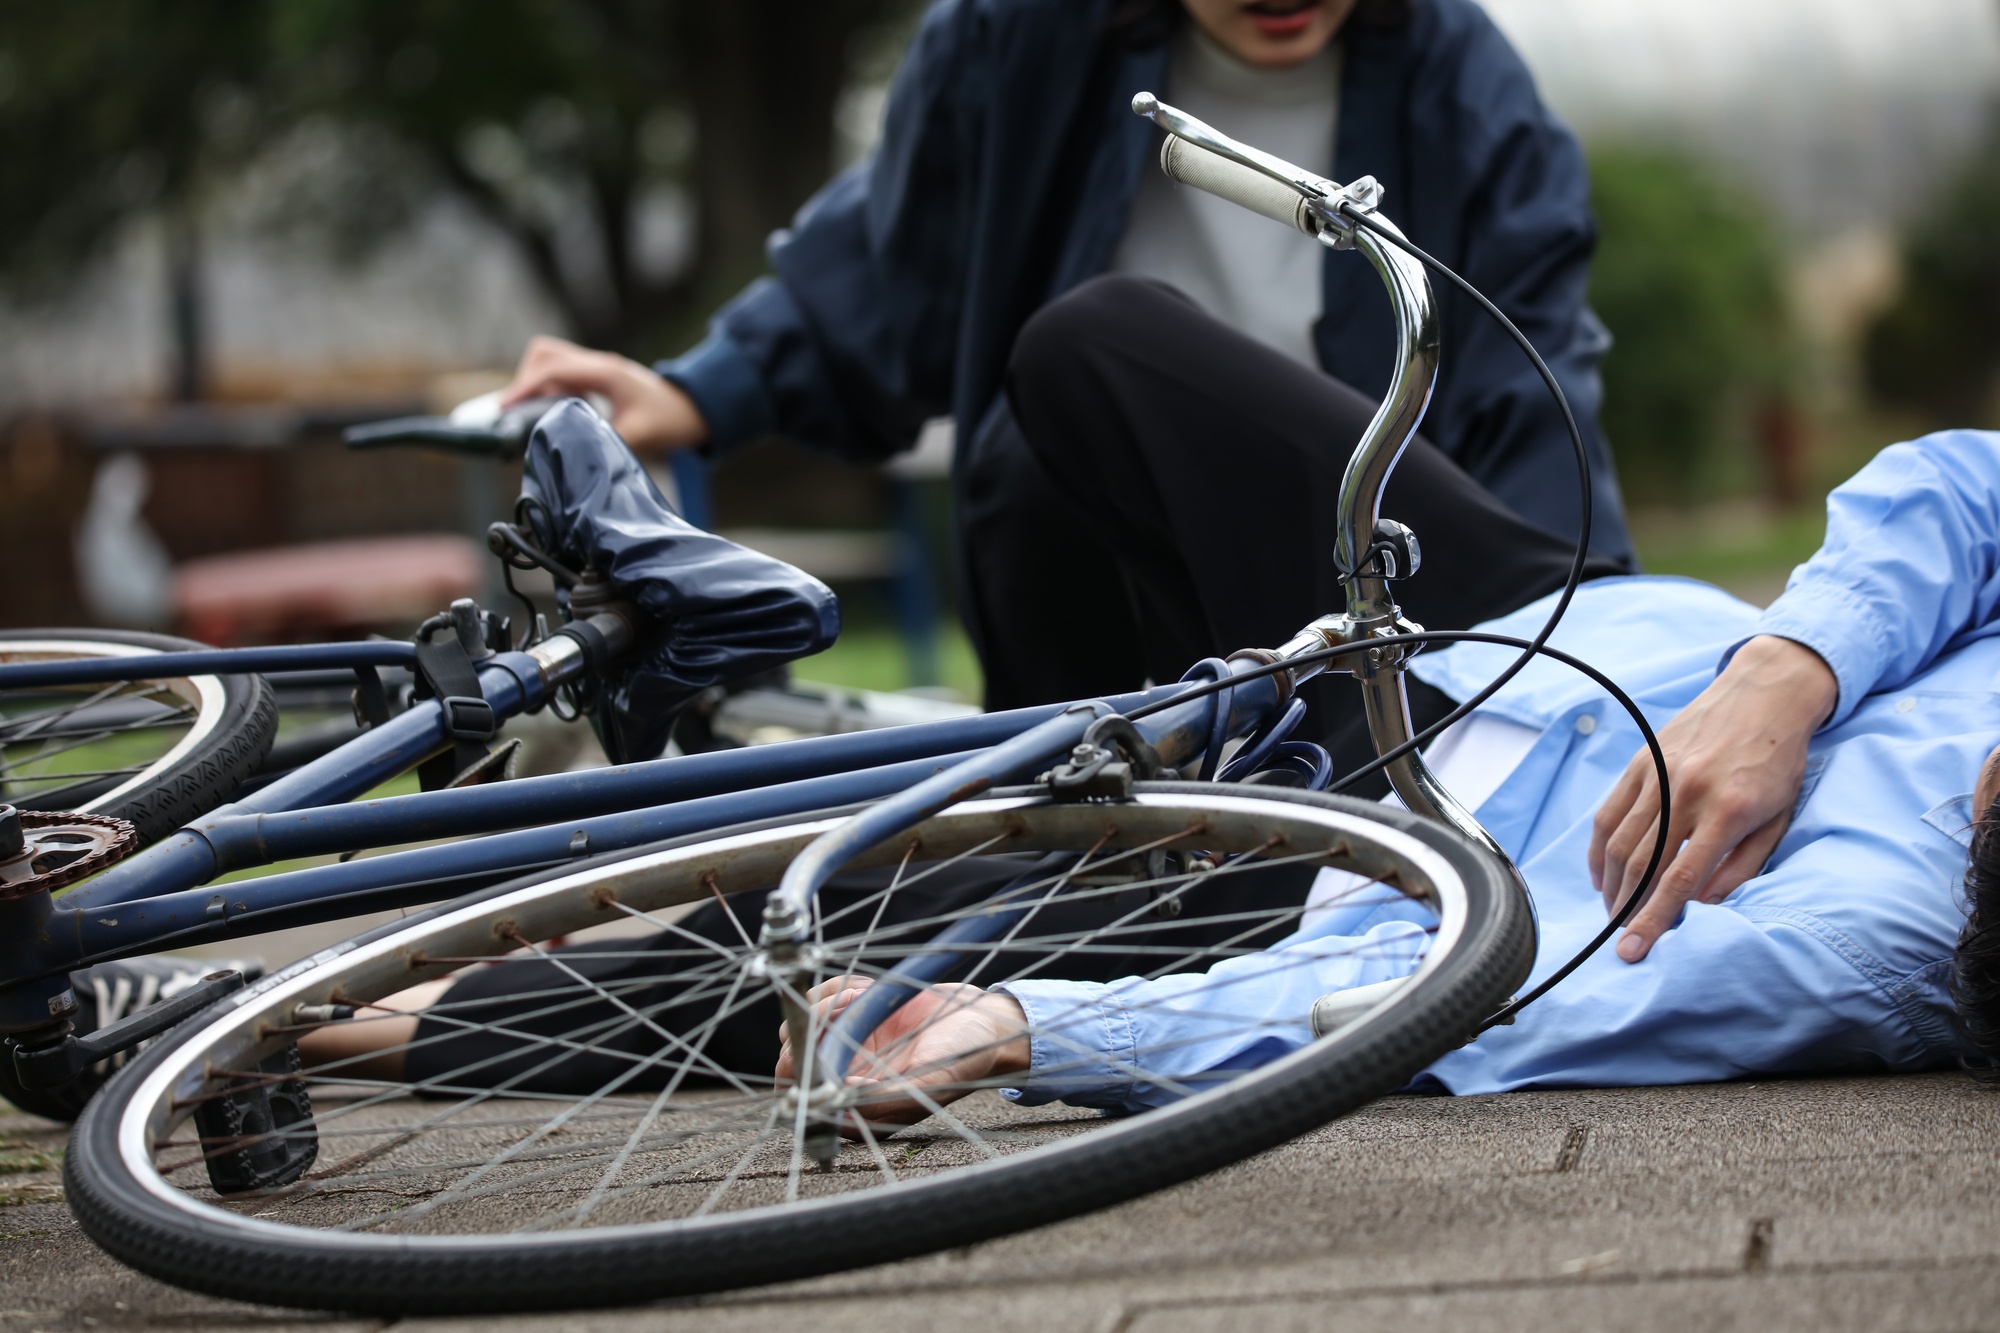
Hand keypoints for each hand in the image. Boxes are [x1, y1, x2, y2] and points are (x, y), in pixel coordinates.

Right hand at [498, 334, 707, 453]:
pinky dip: (549, 389)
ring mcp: (597, 368)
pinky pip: (562, 374)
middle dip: (525, 380)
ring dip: (535, 383)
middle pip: (544, 355)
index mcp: (605, 371)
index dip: (524, 387)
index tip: (505, 409)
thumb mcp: (641, 434)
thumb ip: (607, 441)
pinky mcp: (597, 377)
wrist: (695, 409)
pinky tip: (551, 414)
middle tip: (516, 414)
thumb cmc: (672, 419)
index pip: (552, 369)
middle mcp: (597, 363)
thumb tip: (575, 453)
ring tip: (529, 415)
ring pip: (550, 361)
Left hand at [774, 977, 1031, 1130]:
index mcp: (862, 1110)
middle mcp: (847, 1082)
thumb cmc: (965, 1057)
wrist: (983, 1019)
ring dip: (826, 1002)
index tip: (822, 1042)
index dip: (804, 1069)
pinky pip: (819, 999)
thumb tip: (839, 1100)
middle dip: (811, 1027)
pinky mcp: (850, 1017)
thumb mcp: (932, 1081)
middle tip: (846, 1005)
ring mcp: (845, 1048)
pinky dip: (836, 987)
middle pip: (793, 1060)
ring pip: (801, 1025)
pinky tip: (868, 988)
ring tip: (864, 995)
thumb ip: (888, 1098)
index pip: (807, 1100)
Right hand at [1589, 635, 1836, 962]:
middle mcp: (1687, 793)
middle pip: (1641, 865)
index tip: (1632, 951)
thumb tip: (1701, 902)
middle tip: (1621, 938)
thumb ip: (1741, 866)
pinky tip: (1603, 875)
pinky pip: (1609, 814)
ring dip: (1612, 885)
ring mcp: (1658, 775)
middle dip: (1625, 910)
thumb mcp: (1777, 818)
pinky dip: (1600, 850)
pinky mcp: (1641, 762)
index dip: (1651, 920)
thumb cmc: (1778, 761)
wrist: (1765, 694)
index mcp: (1727, 812)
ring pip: (1619, 843)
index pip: (1678, 880)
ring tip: (1614, 912)